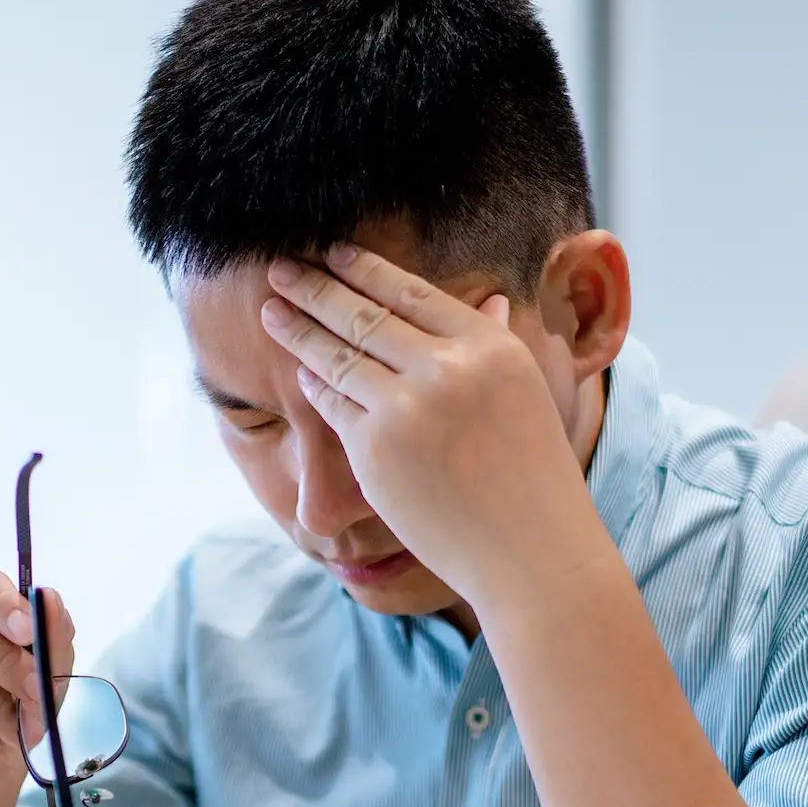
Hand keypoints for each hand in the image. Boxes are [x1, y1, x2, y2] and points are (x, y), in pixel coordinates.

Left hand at [259, 243, 608, 614]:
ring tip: (272, 311)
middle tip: (280, 268)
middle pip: (363, 315)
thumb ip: (497, 347)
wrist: (530, 553)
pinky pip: (334, 405)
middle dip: (315, 287)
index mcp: (490, 346)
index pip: (413, 293)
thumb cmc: (535, 480)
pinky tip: (302, 373)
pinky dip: (315, 385)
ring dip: (298, 329)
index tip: (335, 253)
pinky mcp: (375, 449)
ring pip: (338, 355)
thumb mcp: (530, 396)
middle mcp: (447, 368)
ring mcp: (407, 407)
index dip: (366, 269)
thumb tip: (490, 299)